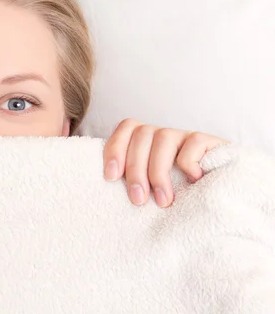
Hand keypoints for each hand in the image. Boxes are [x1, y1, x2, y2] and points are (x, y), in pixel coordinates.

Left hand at [103, 119, 227, 207]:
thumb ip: (133, 182)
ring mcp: (186, 135)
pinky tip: (194, 183)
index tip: (111, 177)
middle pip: (141, 135)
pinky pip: (193, 143)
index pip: (126, 128)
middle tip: (138, 200)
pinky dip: (189, 164)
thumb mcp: (150, 188)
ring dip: (158, 172)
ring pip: (163, 138)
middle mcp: (163, 134)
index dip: (115, 148)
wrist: (224, 196)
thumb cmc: (178, 196)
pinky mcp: (210, 141)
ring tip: (163, 201)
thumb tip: (105, 187)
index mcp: (146, 140)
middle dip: (136, 170)